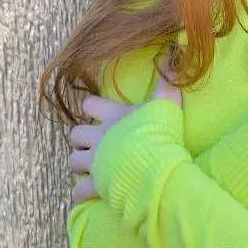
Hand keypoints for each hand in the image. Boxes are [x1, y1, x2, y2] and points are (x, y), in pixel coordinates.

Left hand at [68, 51, 182, 203]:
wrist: (154, 165)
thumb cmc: (160, 133)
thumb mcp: (166, 104)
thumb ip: (168, 82)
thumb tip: (174, 53)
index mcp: (113, 116)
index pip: (90, 105)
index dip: (92, 108)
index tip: (97, 112)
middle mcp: (99, 138)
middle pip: (75, 135)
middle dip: (81, 141)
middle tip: (93, 146)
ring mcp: (95, 161)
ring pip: (73, 161)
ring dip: (79, 165)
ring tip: (89, 169)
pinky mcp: (95, 184)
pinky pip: (79, 191)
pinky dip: (81, 193)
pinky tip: (85, 194)